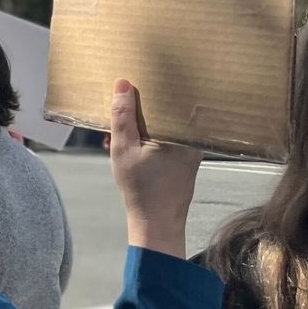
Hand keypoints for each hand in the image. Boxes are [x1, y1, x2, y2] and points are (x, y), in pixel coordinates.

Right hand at [108, 78, 201, 257]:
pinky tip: (127, 147)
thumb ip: (122, 116)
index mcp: (182, 132)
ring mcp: (189, 150)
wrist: (156, 225)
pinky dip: (147, 139)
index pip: (169, 97)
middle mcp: (191, 138)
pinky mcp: (184, 160)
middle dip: (138, 110)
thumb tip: (123, 84)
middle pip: (164, 111)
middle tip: (118, 113)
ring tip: (116, 136)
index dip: (149, 89)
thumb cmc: (142, 189)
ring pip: (162, 126)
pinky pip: (165, 139)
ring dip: (139, 126)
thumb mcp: (124, 148)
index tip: (133, 83)